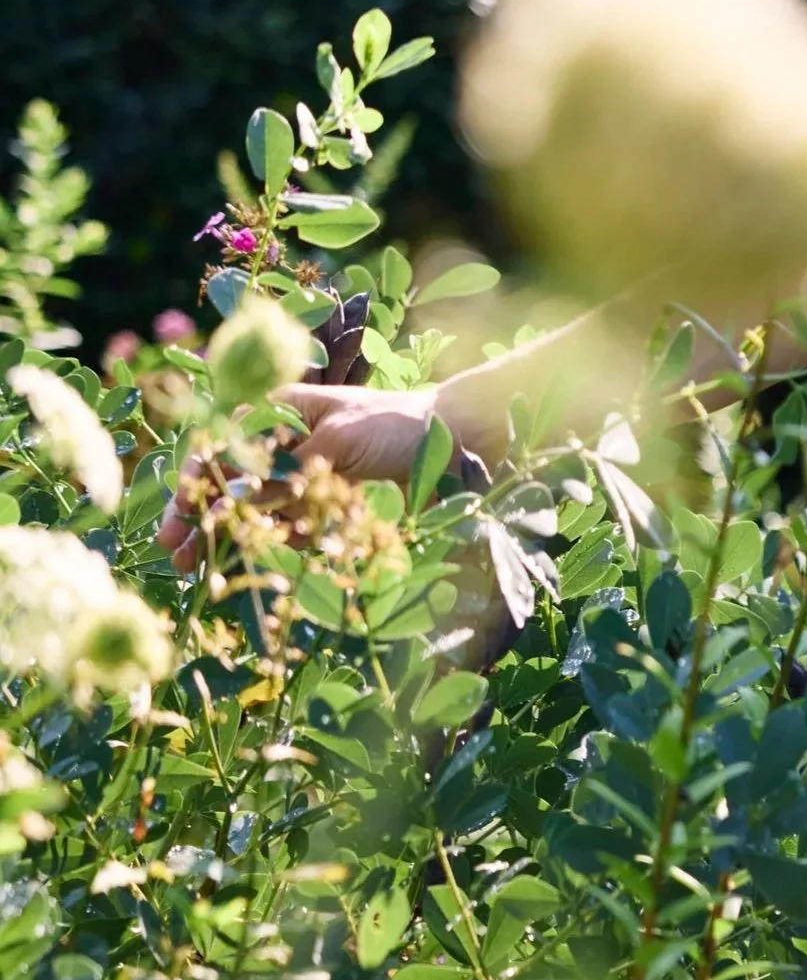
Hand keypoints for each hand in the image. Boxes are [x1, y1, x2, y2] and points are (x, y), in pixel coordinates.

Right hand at [155, 384, 436, 571]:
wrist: (457, 440)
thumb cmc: (397, 425)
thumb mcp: (337, 442)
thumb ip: (286, 473)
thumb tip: (231, 502)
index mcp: (281, 411)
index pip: (223, 444)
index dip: (197, 479)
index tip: (181, 513)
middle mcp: (287, 441)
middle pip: (232, 481)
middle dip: (202, 516)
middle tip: (176, 553)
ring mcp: (307, 473)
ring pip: (257, 509)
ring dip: (231, 536)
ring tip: (203, 569)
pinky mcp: (329, 500)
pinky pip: (294, 525)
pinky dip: (280, 542)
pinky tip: (263, 560)